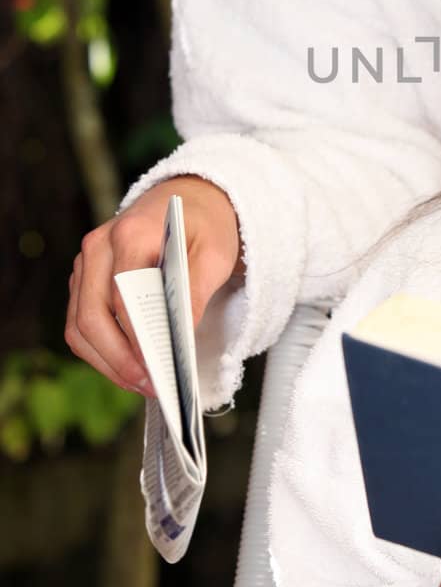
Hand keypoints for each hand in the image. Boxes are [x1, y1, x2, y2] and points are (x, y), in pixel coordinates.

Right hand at [65, 175, 241, 393]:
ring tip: (142, 384)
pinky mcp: (84, 279)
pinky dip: (101, 351)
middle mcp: (99, 246)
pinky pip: (81, 324)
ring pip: (79, 325)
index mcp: (132, 233)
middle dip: (120, 359)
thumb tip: (178, 336)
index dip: (137, 337)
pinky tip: (129, 367)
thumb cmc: (204, 226)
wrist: (190, 200)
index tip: (157, 368)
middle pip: (92, 315)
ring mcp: (86, 263)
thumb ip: (194, 292)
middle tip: (151, 385)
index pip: (123, 295)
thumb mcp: (215, 254)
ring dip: (107, 362)